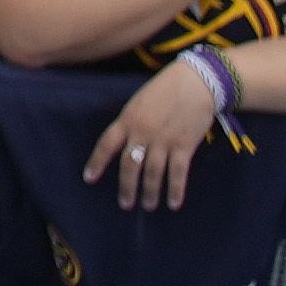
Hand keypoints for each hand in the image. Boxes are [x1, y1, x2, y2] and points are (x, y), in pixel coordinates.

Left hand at [91, 57, 219, 209]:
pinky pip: (177, 173)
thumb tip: (126, 144)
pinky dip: (175, 190)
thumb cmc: (167, 89)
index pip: (106, 144)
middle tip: (125, 204)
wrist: (196, 80)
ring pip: (152, 173)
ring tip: (148, 205)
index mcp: (128, 119)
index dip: (97, 162)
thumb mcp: (140, 101)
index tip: (89, 178)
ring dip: (150, 192)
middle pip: (130, 165)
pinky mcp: (184, 145)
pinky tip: (173, 203)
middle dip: (126, 187)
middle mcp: (143, 132)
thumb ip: (131, 122)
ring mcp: (164, 140)